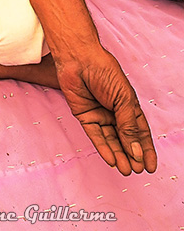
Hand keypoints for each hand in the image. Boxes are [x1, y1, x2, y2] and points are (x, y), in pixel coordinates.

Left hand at [56, 48, 156, 175]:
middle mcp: (115, 112)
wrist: (79, 59)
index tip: (151, 166)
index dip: (146, 149)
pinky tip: (111, 159)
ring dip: (119, 155)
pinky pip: (95, 135)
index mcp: (128, 106)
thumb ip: (129, 125)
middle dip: (132, 156)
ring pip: (111, 140)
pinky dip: (103, 148)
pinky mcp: (85, 116)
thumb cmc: (104, 71)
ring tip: (126, 170)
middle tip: (137, 170)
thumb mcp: (124, 98)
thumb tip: (137, 150)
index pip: (140, 132)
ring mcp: (100, 115)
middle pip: (126, 139)